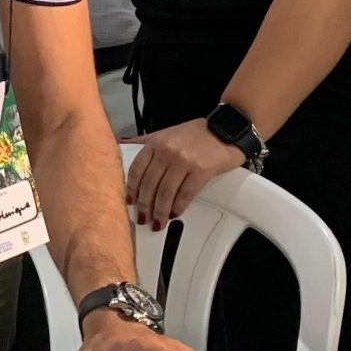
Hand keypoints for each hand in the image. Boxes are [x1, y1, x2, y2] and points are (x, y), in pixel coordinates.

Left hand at [126, 118, 246, 228]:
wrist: (227, 128)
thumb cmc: (198, 133)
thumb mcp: (167, 133)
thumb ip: (146, 142)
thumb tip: (123, 145)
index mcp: (156, 142)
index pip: (136, 170)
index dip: (132, 189)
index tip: (131, 201)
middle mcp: (167, 151)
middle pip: (149, 184)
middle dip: (145, 205)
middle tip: (144, 218)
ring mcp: (184, 161)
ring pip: (165, 193)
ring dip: (160, 211)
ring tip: (159, 221)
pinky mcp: (201, 171)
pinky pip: (185, 194)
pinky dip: (178, 207)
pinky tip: (175, 213)